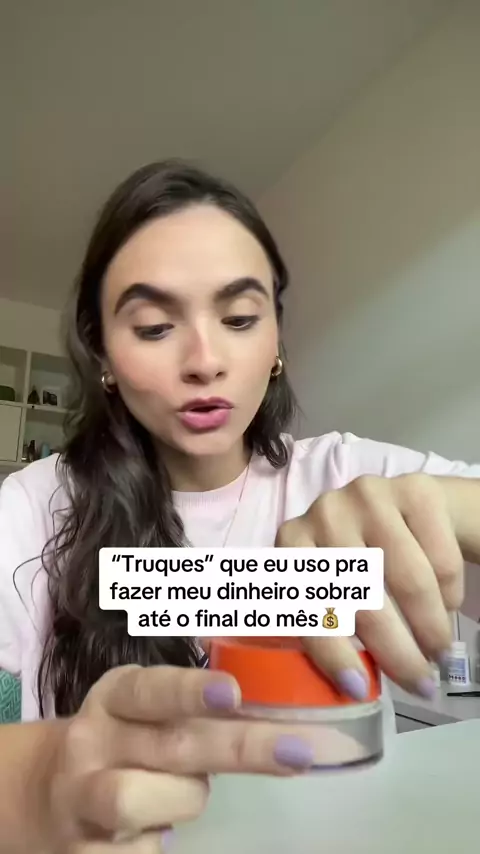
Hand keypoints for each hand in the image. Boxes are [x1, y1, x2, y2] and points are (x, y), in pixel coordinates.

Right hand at [42, 663, 357, 851]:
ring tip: (188, 796)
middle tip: (298, 752)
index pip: (150, 688)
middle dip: (240, 748)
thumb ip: (195, 707)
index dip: (190, 690)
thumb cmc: (124, 742)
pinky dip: (157, 846)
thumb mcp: (145, 712)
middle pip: (169, 745)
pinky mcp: (78, 851)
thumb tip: (278, 708)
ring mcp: (80, 797)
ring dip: (184, 799)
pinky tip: (159, 832)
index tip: (233, 693)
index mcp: (114, 697)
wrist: (46, 793)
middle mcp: (93, 740)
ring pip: (136, 799)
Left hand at [276, 473, 465, 698]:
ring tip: (438, 653)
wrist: (409, 509)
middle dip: (395, 652)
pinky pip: (440, 559)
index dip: (331, 651)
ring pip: (409, 581)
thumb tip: (348, 687)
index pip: (306, 604)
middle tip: (420, 685)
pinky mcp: (414, 489)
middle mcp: (324, 511)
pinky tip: (447, 605)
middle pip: (362, 597)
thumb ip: (324, 621)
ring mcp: (370, 494)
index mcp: (292, 541)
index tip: (359, 690)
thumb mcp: (330, 586)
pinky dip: (449, 594)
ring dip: (429, 628)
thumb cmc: (363, 561)